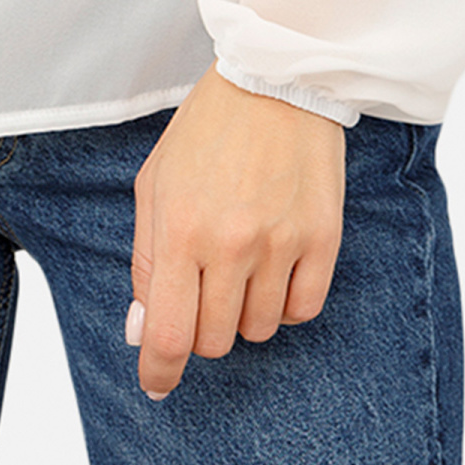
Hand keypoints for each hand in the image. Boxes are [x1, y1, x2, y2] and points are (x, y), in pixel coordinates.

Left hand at [126, 64, 345, 397]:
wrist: (274, 81)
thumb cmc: (206, 132)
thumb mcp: (155, 185)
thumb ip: (145, 260)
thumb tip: (141, 329)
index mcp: (181, 230)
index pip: (168, 334)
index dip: (159, 372)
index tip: (157, 384)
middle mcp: (231, 244)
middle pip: (214, 342)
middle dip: (200, 329)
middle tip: (202, 288)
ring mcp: (282, 244)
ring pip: (258, 330)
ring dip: (242, 311)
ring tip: (240, 262)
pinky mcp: (323, 240)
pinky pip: (303, 311)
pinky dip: (285, 302)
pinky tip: (275, 266)